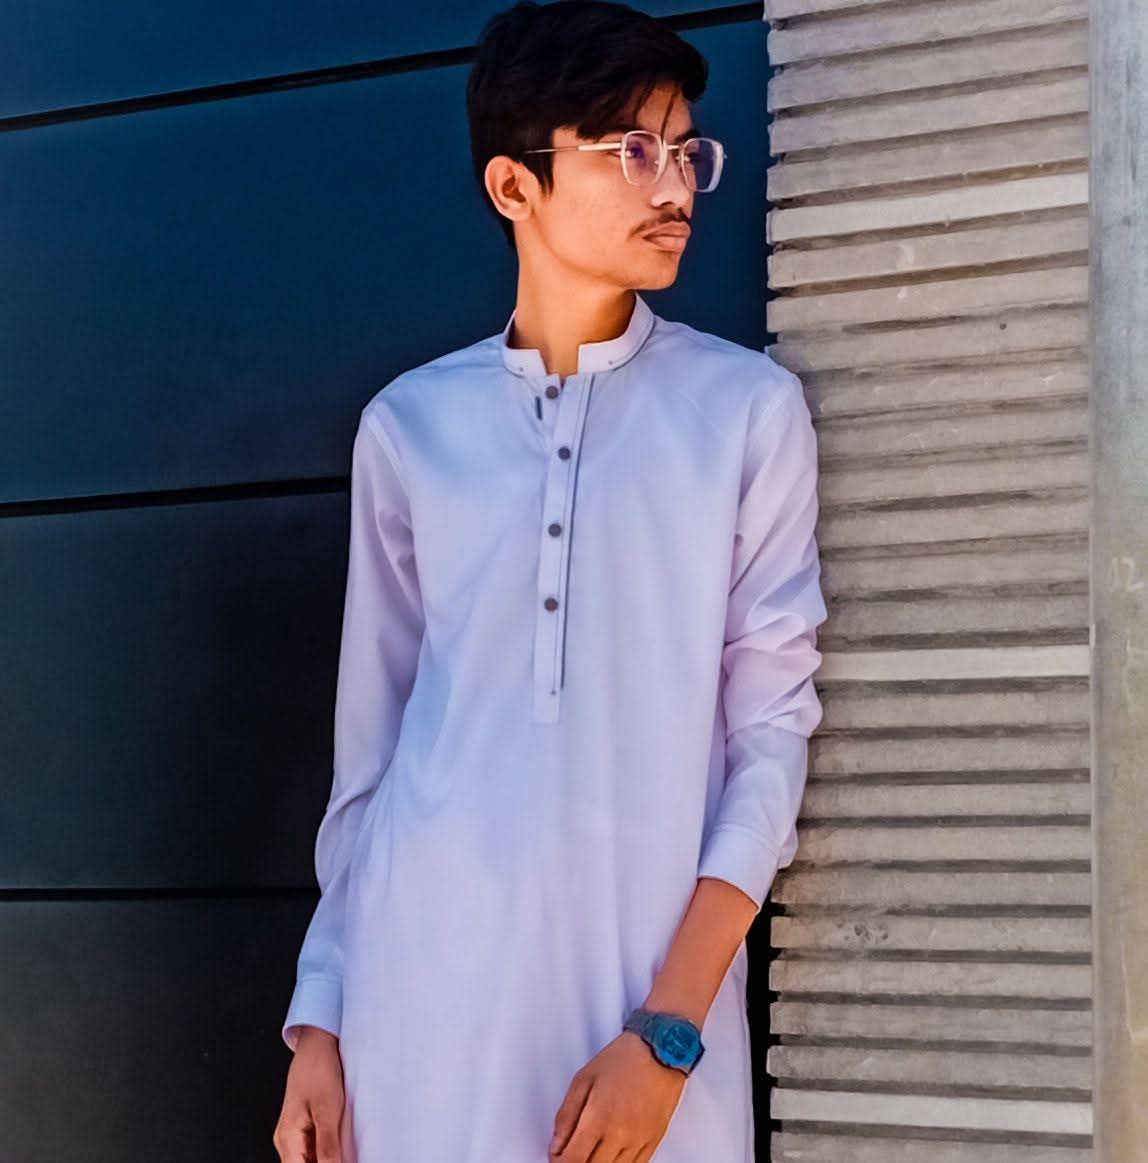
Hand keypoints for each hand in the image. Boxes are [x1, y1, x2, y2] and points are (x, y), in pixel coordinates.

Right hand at [273, 1026, 346, 1162]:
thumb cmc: (319, 1069)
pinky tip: (343, 1147)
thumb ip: (328, 1146)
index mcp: (287, 1138)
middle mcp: (287, 1140)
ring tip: (346, 1151)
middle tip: (346, 1156)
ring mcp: (295, 1134)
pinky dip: (328, 1153)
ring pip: (309, 1160)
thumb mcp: (328, 1110)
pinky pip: (315, 1150)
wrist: (317, 1044)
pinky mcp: (306, 1127)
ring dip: (328, 1158)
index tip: (341, 1161)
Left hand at [549, 1030, 686, 1161]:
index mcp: (599, 1118)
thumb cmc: (624, 1059)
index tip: (557, 1157)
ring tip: (592, 1149)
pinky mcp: (653, 1142)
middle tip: (573, 1152)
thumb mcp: (583, 1079)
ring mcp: (638, 1142)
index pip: (573, 1161)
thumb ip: (566, 1115)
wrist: (662, 1051)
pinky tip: (611, 1152)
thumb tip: (556, 1144)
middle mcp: (620, 1135)